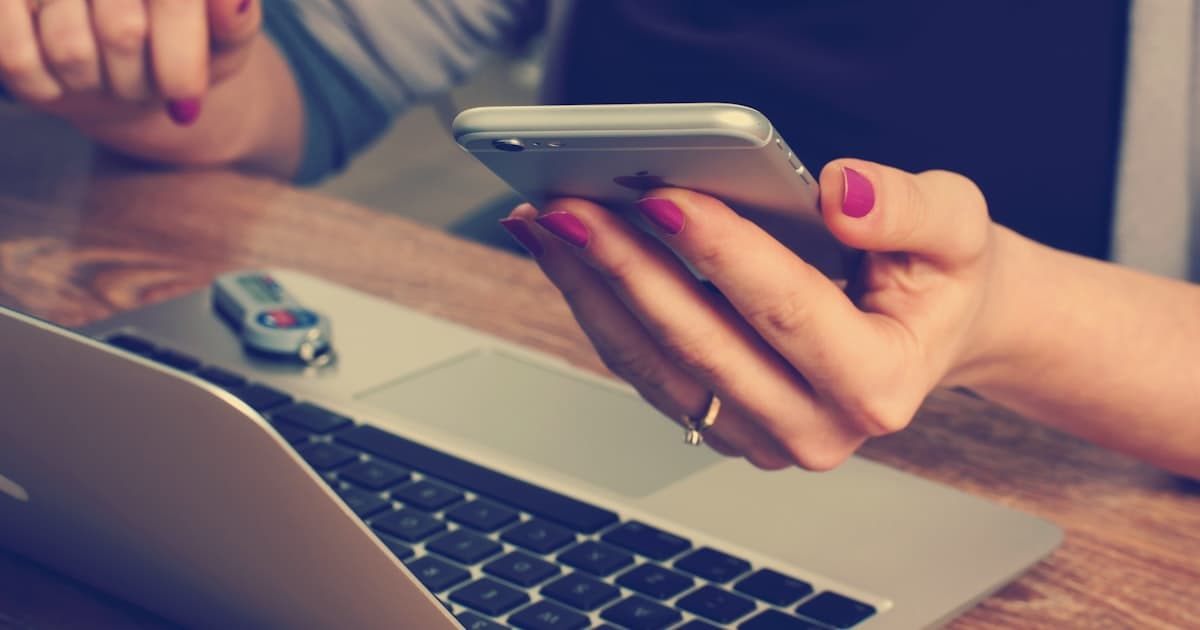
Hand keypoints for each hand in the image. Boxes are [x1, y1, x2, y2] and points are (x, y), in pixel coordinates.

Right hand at [0, 0, 260, 125]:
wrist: (129, 58)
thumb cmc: (185, 42)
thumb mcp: (224, 39)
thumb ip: (235, 21)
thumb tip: (232, 1)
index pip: (173, 4)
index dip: (180, 64)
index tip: (185, 102)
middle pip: (123, 33)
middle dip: (140, 82)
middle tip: (143, 82)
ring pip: (71, 51)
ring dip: (96, 85)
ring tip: (106, 72)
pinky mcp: (4, 3)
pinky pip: (17, 60)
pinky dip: (47, 87)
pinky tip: (63, 78)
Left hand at [500, 159, 1000, 469]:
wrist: (930, 330)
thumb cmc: (939, 278)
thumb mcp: (957, 227)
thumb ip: (908, 208)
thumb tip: (838, 193)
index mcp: (880, 383)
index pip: (786, 311)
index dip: (721, 252)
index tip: (662, 197)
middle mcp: (816, 428)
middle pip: (700, 344)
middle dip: (627, 268)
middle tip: (569, 207)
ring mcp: (762, 437)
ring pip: (656, 365)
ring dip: (593, 291)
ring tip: (547, 224)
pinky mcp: (723, 425)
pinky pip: (646, 371)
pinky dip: (601, 309)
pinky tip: (569, 256)